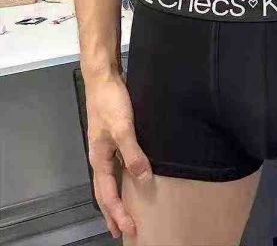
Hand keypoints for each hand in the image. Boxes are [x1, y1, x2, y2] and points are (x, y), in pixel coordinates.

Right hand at [85, 73, 151, 238]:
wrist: (103, 78)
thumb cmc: (110, 102)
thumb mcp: (123, 128)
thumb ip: (133, 154)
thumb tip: (143, 178)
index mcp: (99, 159)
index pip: (107, 195)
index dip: (118, 213)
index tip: (129, 229)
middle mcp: (100, 157)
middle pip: (104, 192)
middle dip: (113, 213)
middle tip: (123, 230)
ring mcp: (105, 148)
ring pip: (109, 180)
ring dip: (116, 198)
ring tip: (124, 211)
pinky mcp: (112, 137)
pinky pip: (116, 166)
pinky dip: (121, 179)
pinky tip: (130, 177)